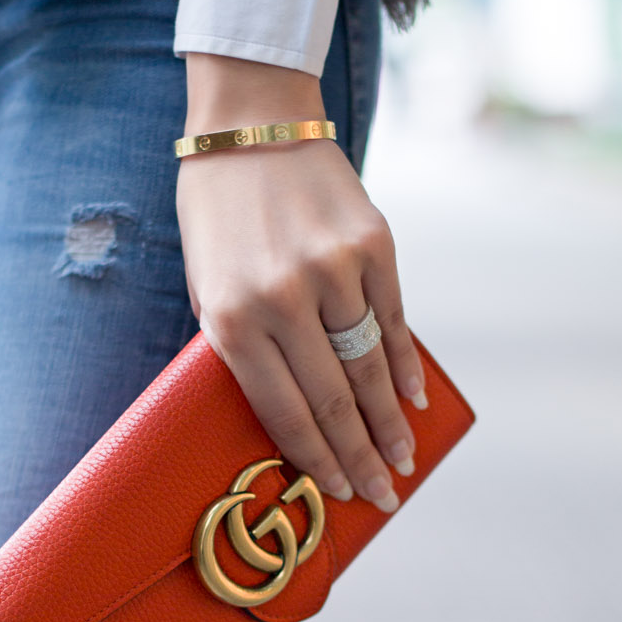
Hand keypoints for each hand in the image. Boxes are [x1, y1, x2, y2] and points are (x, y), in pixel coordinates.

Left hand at [176, 55, 425, 511]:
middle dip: (362, 457)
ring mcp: (333, 270)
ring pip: (371, 367)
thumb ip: (244, 346)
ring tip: (404, 457)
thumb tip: (292, 414)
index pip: (285, 411)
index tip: (338, 492)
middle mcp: (284, 298)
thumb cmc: (220, 217)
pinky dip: (405, 364)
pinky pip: (395, 320)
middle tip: (384, 495)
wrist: (253, 126)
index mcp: (232, 318)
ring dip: (391, 421)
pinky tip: (414, 397)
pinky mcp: (374, 244)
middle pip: (335, 400)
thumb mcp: (207, 285)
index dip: (317, 459)